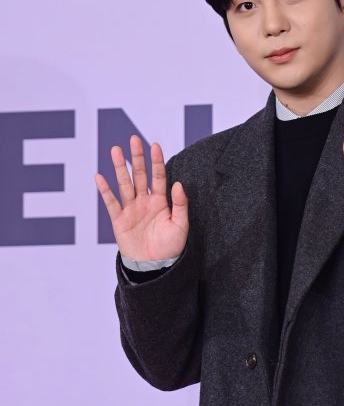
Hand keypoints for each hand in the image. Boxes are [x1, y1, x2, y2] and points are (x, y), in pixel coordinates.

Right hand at [95, 135, 188, 260]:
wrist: (155, 266)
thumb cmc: (171, 246)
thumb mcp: (181, 225)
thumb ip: (180, 204)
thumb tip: (177, 184)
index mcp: (160, 202)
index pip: (158, 177)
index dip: (156, 161)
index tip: (155, 145)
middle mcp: (144, 202)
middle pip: (139, 175)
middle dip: (137, 158)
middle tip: (134, 139)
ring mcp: (130, 209)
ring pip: (124, 184)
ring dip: (120, 167)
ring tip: (115, 149)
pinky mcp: (119, 219)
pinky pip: (111, 202)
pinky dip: (105, 190)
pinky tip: (99, 176)